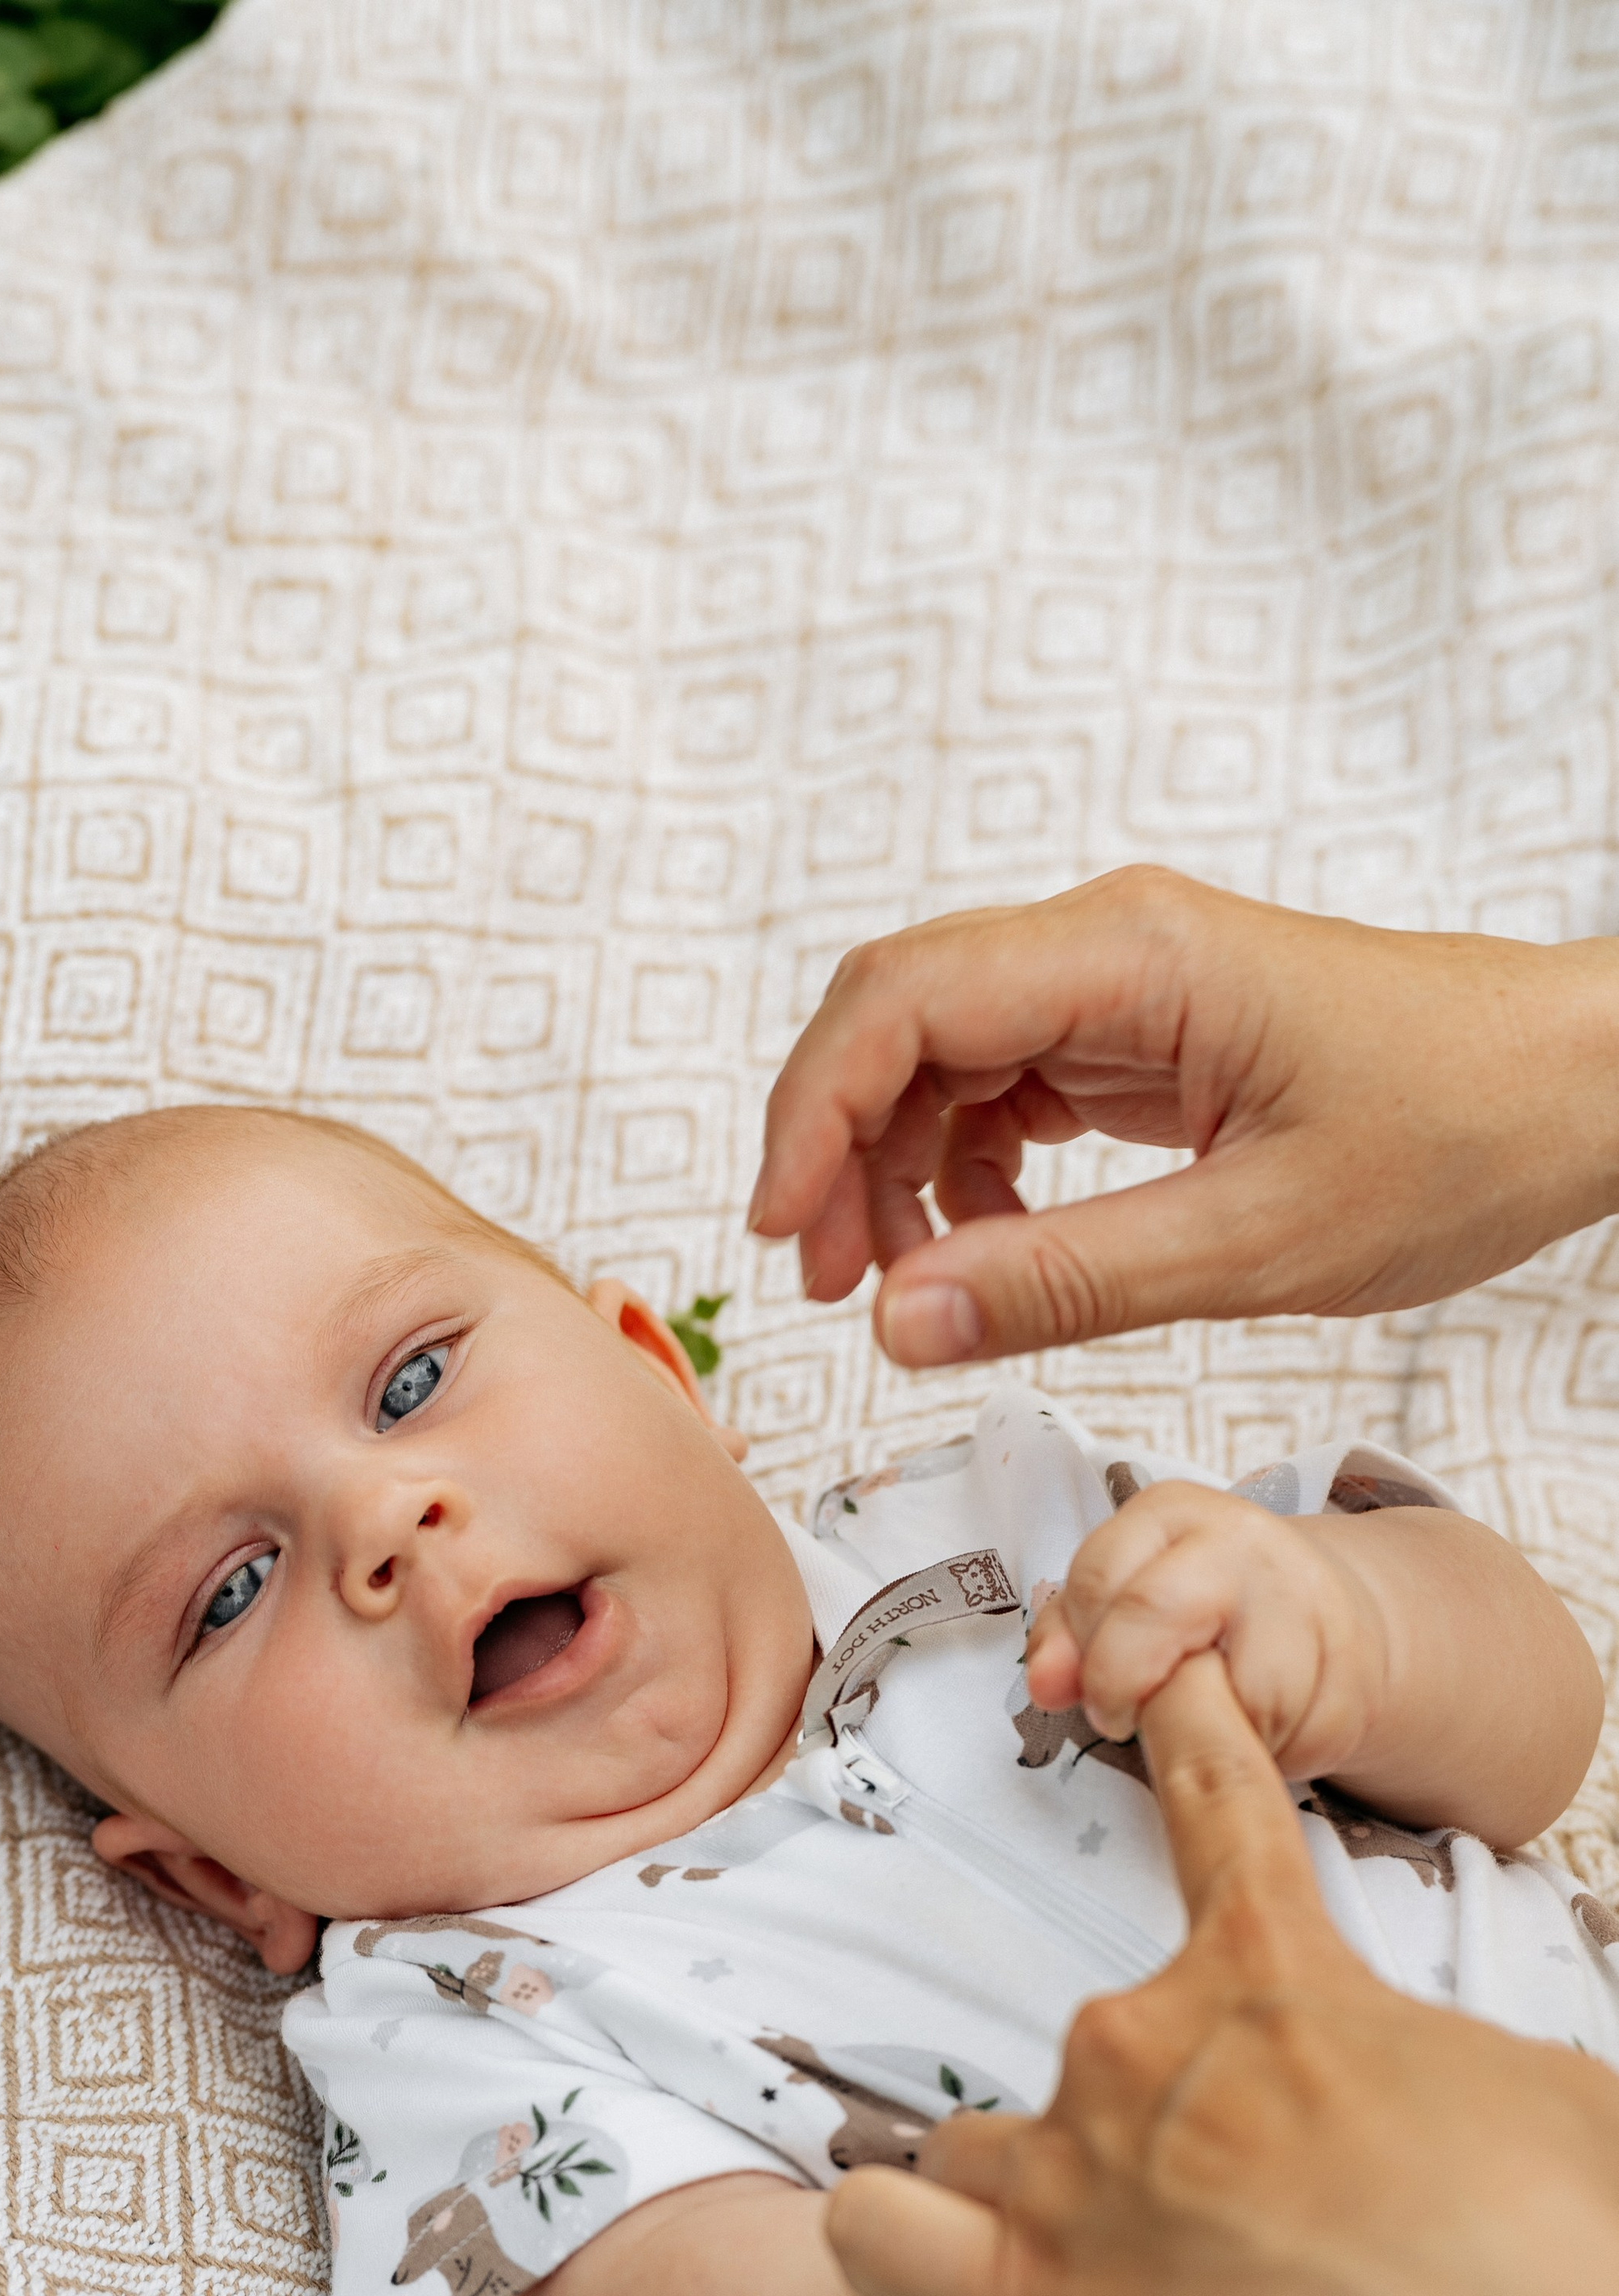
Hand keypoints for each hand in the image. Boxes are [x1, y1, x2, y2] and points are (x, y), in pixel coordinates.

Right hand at [749, 869, 1618, 1365]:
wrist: (1579, 1088)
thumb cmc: (1463, 1132)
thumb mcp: (1260, 1242)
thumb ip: (1066, 1282)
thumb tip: (901, 1322)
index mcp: (1133, 957)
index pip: (903, 1003)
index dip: (812, 1116)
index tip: (781, 1233)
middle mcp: (1111, 948)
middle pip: (897, 1016)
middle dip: (834, 1145)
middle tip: (826, 1280)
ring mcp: (1123, 990)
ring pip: (940, 1057)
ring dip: (894, 1168)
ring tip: (899, 1288)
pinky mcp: (1143, 1038)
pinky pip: (1005, 1090)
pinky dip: (965, 1174)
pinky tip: (986, 1254)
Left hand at [823, 1653, 1618, 2295]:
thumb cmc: (1551, 2238)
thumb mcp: (1531, 2089)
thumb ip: (1431, 2060)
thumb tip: (1426, 2096)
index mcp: (1276, 1974)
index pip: (1218, 1807)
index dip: (1192, 1732)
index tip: (1171, 1683)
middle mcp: (1144, 2042)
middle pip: (1096, 2047)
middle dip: (1158, 2132)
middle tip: (1250, 2238)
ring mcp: (1072, 2163)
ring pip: (972, 2148)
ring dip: (1026, 2197)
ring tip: (1126, 2285)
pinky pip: (876, 2239)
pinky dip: (892, 2248)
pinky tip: (952, 2281)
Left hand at [1027, 1484, 1388, 1785]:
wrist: (1328, 1616)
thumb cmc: (1198, 1611)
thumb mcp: (1121, 1602)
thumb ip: (1068, 1639)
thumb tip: (1047, 1685)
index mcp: (1172, 1515)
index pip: (1099, 1580)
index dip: (1085, 1652)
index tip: (1090, 1696)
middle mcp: (1245, 1542)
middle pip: (1155, 1611)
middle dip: (1126, 1683)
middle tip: (1127, 1722)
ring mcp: (1310, 1603)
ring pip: (1232, 1691)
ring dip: (1210, 1733)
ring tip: (1206, 1726)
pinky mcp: (1356, 1676)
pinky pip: (1297, 1740)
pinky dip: (1269, 1755)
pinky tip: (1262, 1735)